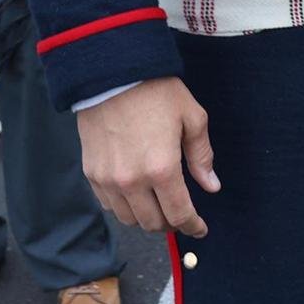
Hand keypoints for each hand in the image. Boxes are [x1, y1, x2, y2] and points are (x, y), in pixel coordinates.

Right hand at [76, 77, 219, 237]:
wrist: (111, 74)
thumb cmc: (156, 92)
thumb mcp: (191, 118)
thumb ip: (201, 156)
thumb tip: (212, 186)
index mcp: (162, 168)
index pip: (179, 214)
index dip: (193, 226)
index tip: (200, 228)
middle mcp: (132, 181)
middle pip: (153, 223)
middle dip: (172, 224)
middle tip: (181, 215)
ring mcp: (108, 180)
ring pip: (130, 219)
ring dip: (147, 218)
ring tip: (159, 205)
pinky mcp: (91, 174)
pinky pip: (109, 205)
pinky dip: (125, 206)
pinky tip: (136, 194)